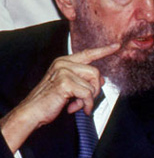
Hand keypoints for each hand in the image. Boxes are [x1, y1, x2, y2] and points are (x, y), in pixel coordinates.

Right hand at [0, 44, 118, 152]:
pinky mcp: (64, 83)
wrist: (32, 112)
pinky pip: (87, 94)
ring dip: (88, 99)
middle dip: (94, 90)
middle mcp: (63, 63)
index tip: (116, 45)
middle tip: (82, 100)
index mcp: (64, 62)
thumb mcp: (70, 87)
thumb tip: (102, 80)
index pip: (88, 53)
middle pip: (95, 73)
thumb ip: (84, 80)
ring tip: (75, 104)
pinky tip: (74, 108)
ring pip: (93, 84)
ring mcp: (63, 72)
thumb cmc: (49, 100)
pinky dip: (85, 105)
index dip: (104, 50)